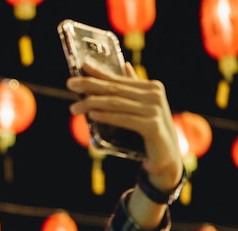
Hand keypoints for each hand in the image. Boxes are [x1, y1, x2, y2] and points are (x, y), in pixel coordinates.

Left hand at [66, 62, 182, 192]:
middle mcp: (155, 95)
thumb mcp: (142, 107)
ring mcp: (155, 110)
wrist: (166, 157)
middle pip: (115, 89)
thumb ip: (134, 88)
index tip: (81, 66)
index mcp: (152, 87)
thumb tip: (125, 65)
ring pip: (116, 103)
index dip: (99, 72)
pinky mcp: (152, 126)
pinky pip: (124, 119)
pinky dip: (107, 116)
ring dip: (92, 104)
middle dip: (90, 85)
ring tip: (74, 107)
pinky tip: (92, 115)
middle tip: (70, 84)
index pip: (118, 79)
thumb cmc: (151, 131)